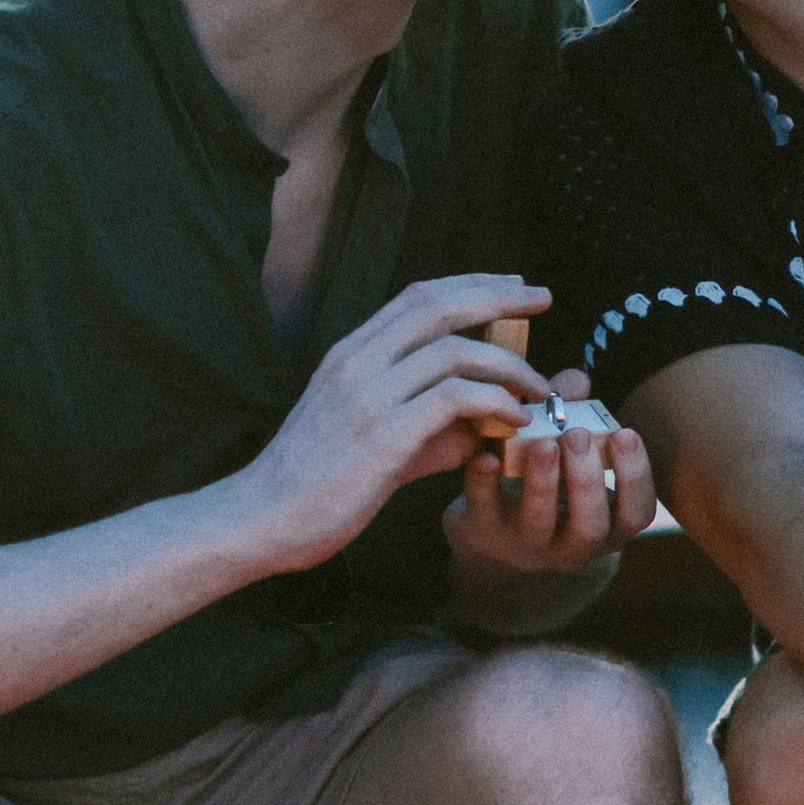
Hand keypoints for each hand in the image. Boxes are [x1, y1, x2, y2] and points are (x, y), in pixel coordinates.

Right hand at [222, 272, 552, 572]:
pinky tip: (515, 419)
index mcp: (350, 355)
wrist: (259, 520)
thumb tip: (485, 428)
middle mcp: (357, 363)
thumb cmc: (313, 487)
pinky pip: (452, 399)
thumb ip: (431, 430)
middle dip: (499, 295)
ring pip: (453, 350)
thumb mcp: (372, 442)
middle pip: (439, 304)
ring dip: (508, 363)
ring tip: (539, 387)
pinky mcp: (380, 436)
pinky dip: (493, 401)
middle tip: (544, 298)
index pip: (418, 297)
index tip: (513, 286)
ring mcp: (366, 396)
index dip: (471, 284)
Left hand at [442, 365, 661, 591]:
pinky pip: (484, 513)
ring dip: (543, 481)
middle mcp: (571, 545)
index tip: (625, 433)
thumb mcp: (566, 454)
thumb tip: (577, 378)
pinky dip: (484, 485)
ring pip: (540, 523)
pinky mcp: (484, 534)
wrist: (492, 531)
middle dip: (587, 479)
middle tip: (578, 435)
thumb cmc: (545, 483)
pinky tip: (486, 456)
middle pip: (591, 526)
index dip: (636, 477)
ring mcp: (527, 545)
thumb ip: (572, 414)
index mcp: (605, 523)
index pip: (636, 514)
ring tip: (543, 443)